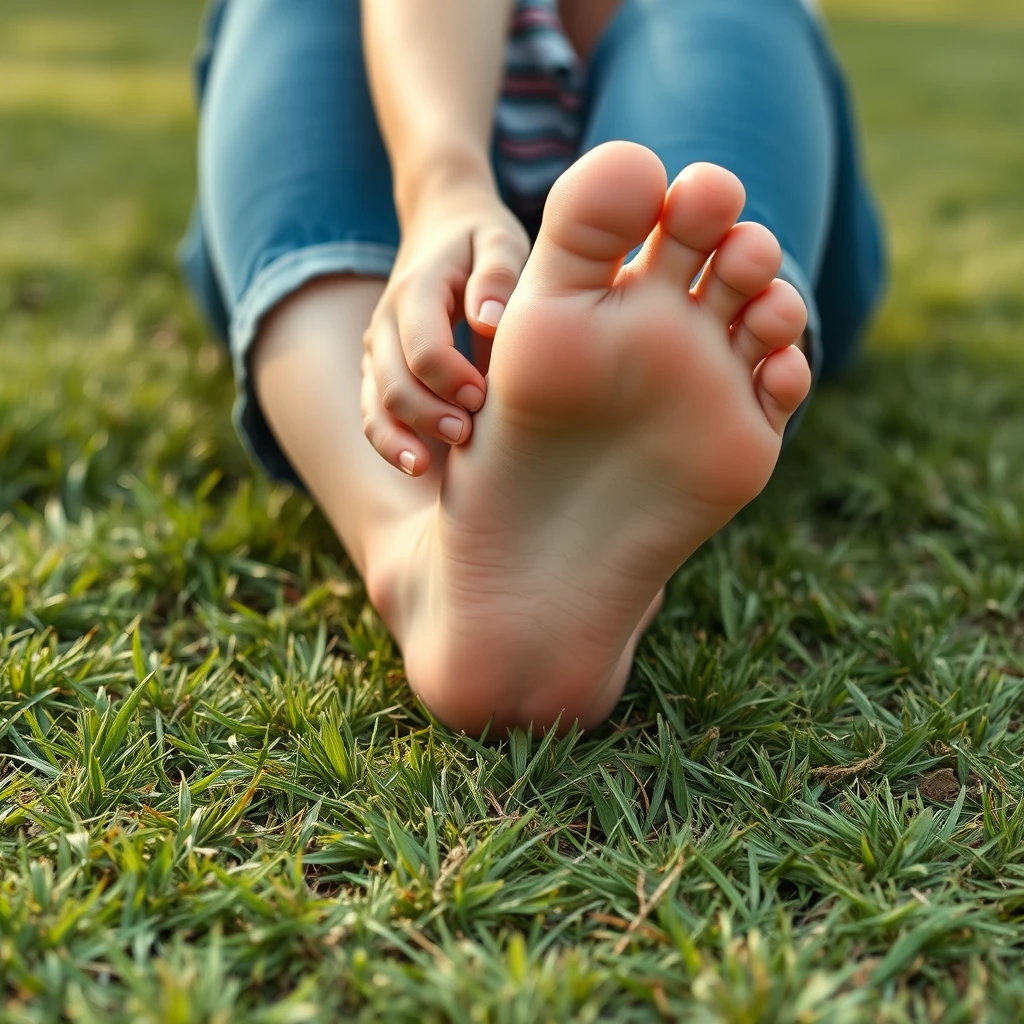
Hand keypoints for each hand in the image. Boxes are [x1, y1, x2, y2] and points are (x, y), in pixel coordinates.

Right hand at [361, 185, 529, 475]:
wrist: (442, 226)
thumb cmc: (482, 240)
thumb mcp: (499, 240)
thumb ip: (498, 274)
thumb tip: (488, 320)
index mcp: (417, 288)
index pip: (422, 344)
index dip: (449, 377)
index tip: (483, 395)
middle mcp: (387, 321)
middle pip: (392, 381)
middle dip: (426, 414)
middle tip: (467, 435)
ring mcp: (378, 348)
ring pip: (374, 403)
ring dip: (398, 437)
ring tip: (427, 466)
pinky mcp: (380, 369)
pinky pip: (373, 412)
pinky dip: (389, 440)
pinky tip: (418, 465)